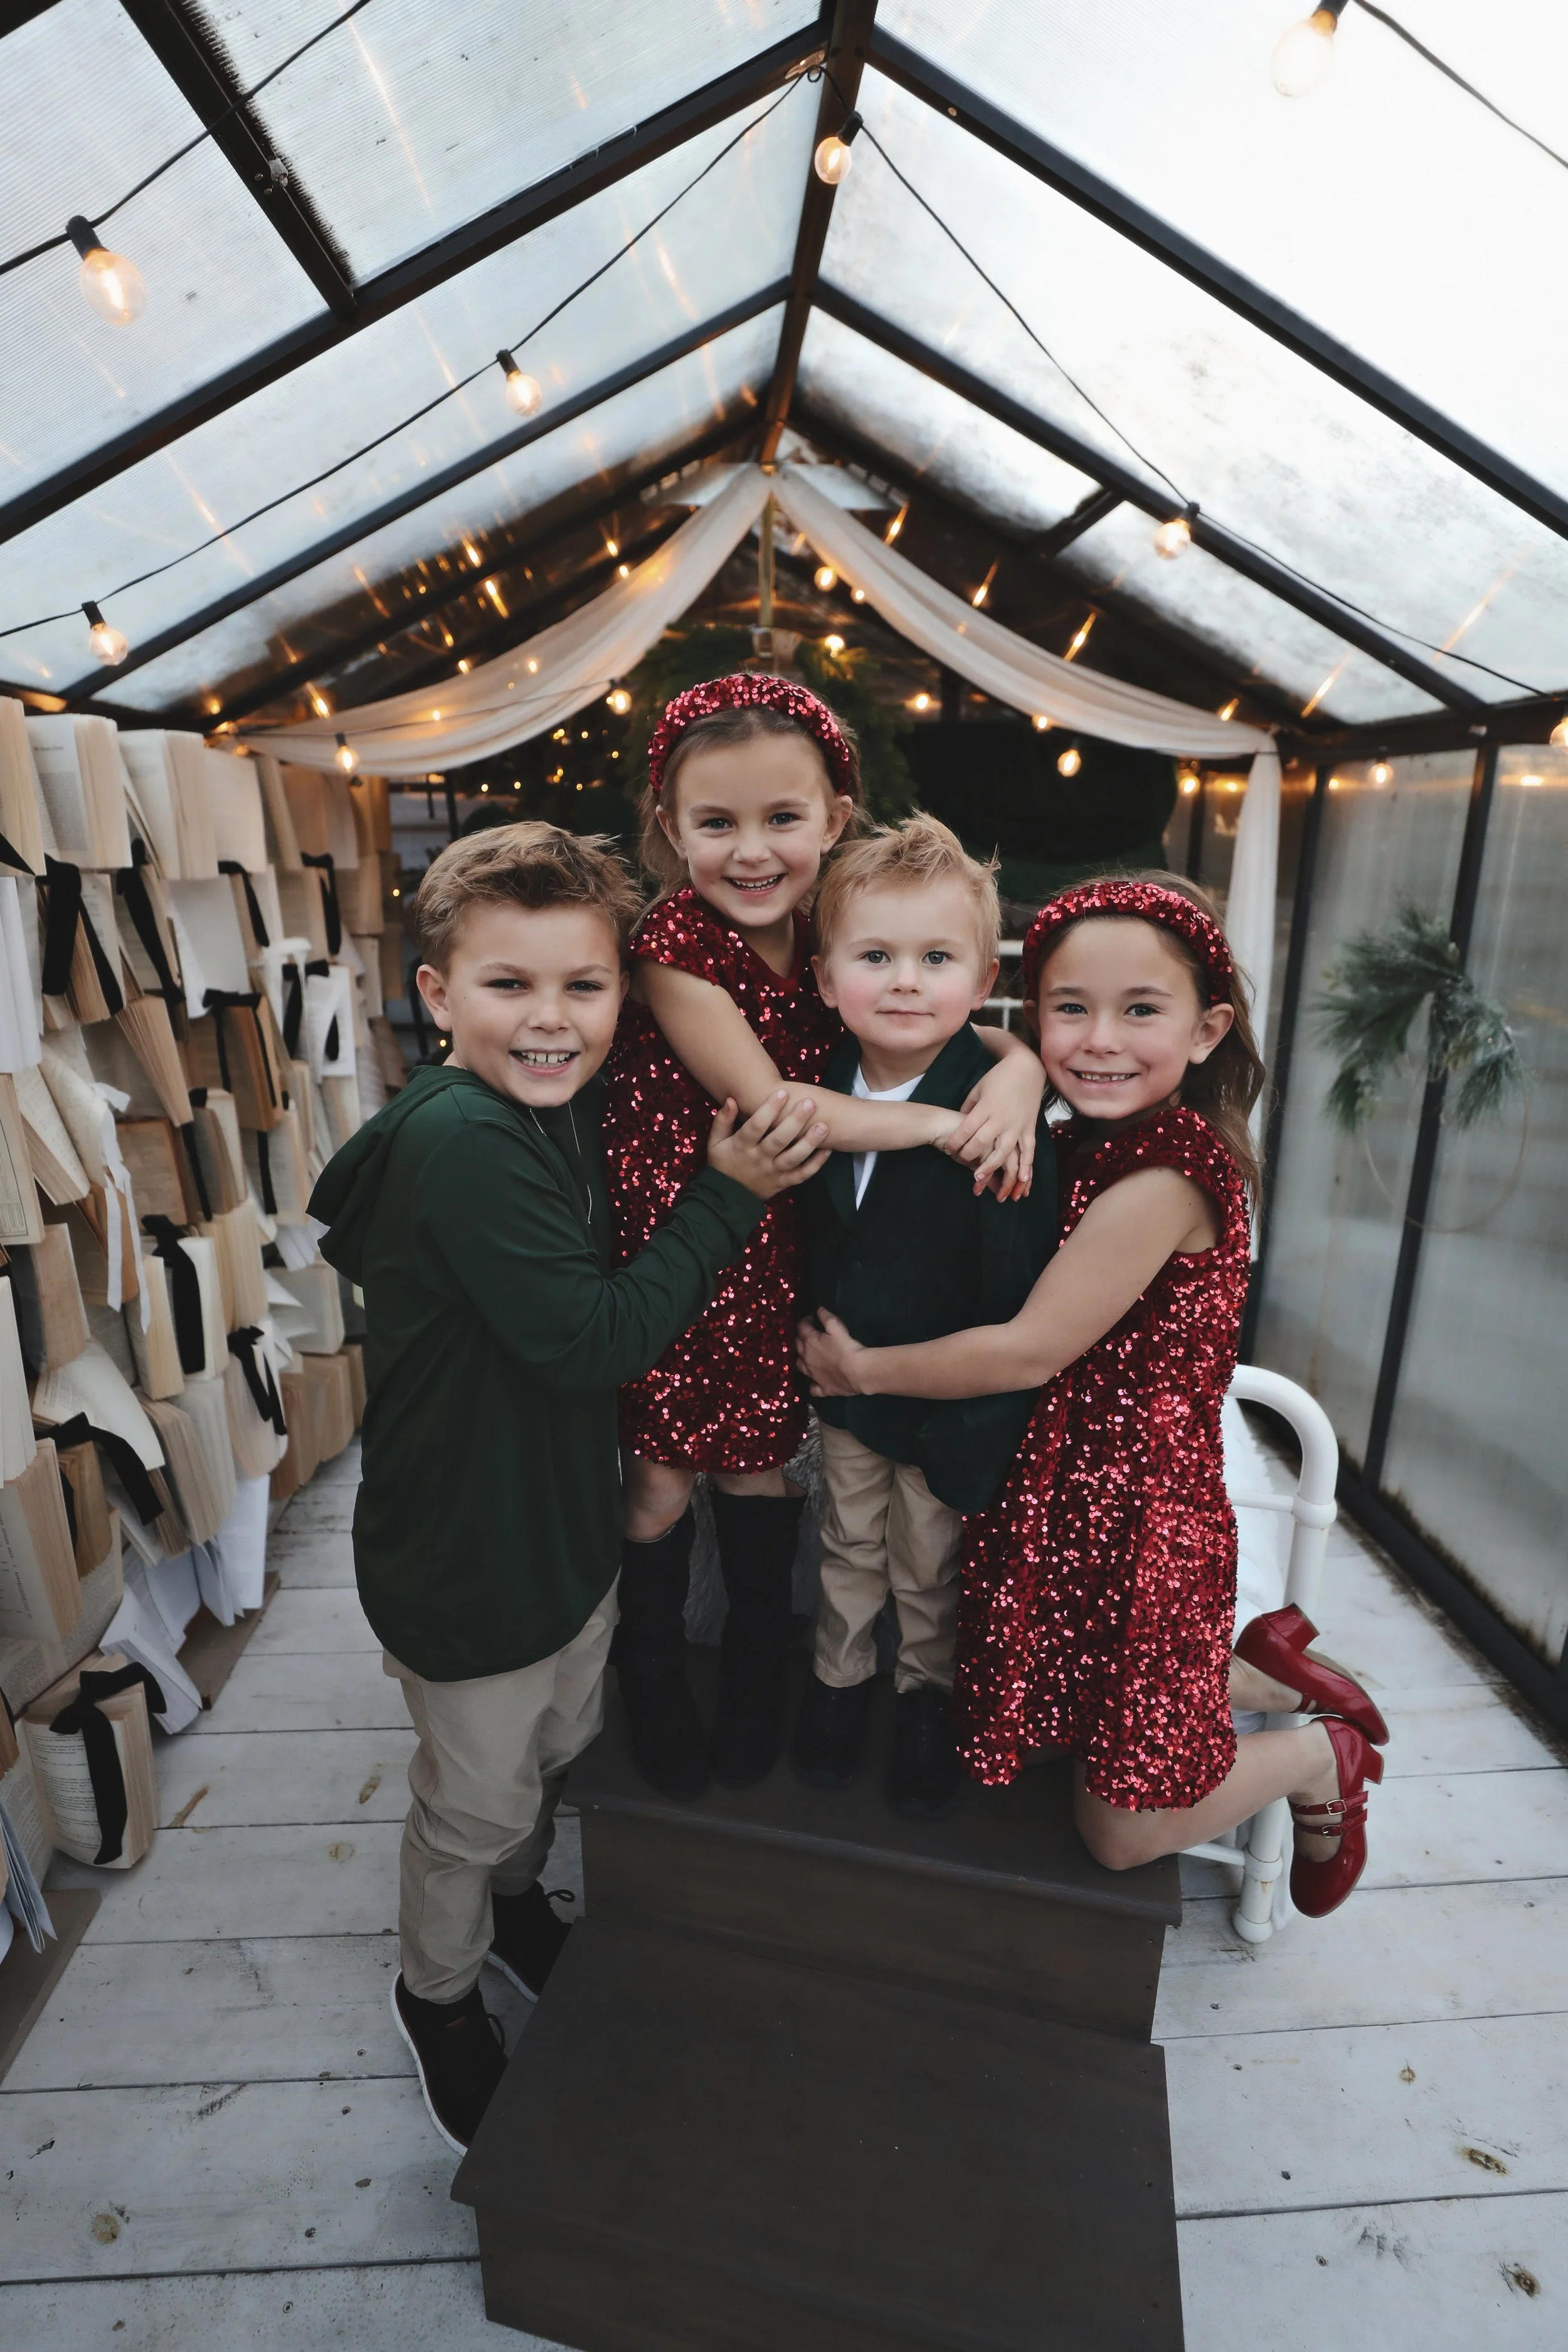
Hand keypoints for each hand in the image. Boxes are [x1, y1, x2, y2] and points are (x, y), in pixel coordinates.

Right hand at [707, 1091, 829, 1201]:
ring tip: (823, 1126)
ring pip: (793, 1158)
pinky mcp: (783, 1183)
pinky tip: (828, 1149)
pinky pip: (802, 1175)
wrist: (727, 1198)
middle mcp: (759, 1159)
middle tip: (810, 1103)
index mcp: (741, 1146)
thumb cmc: (723, 1163)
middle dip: (795, 1121)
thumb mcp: (715, 1142)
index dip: (769, 1109)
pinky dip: (816, 1164)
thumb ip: (722, 1120)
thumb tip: (731, 1100)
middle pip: (778, 1140)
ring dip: (809, 1142)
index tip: (782, 1092)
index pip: (756, 1126)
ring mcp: (773, 1173)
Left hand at [797, 1308, 871, 1397]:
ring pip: (800, 1366)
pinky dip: (813, 1384)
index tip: (811, 1319)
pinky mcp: (822, 1388)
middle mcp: (806, 1358)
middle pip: (797, 1346)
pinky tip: (817, 1381)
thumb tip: (818, 1310)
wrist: (857, 1371)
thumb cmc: (847, 1346)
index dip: (805, 1321)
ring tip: (809, 1356)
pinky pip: (813, 1388)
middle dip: (801, 1339)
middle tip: (810, 1336)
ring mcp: (812, 1375)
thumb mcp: (836, 1326)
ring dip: (802, 1359)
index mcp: (809, 1341)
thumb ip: (826, 1317)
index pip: (801, 1328)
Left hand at [942, 1052, 1044, 1198]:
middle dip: (968, 1155)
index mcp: (986, 1107)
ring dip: (991, 1167)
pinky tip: (1022, 1180)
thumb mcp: (978, 1089)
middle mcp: (1001, 1118)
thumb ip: (968, 1109)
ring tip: (979, 1178)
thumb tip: (959, 1126)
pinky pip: (1028, 1150)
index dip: (955, 1141)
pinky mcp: (1029, 1128)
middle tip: (959, 1160)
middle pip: (982, 1142)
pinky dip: (1026, 1166)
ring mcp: (1017, 1125)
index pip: (967, 1129)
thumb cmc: (998, 1077)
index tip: (947, 1148)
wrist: (1027, 1068)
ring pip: (1004, 1152)